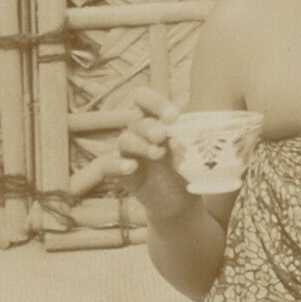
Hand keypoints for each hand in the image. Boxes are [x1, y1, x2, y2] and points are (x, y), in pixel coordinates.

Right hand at [111, 88, 191, 220]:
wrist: (182, 202)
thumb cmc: (189, 169)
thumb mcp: (194, 152)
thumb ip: (190, 138)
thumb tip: (192, 132)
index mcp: (155, 120)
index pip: (143, 98)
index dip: (155, 102)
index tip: (173, 115)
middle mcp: (139, 133)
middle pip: (136, 120)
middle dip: (150, 126)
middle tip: (163, 135)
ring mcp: (128, 153)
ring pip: (124, 139)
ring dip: (141, 144)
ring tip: (157, 154)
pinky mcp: (121, 174)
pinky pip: (106, 164)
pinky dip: (116, 164)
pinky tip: (131, 167)